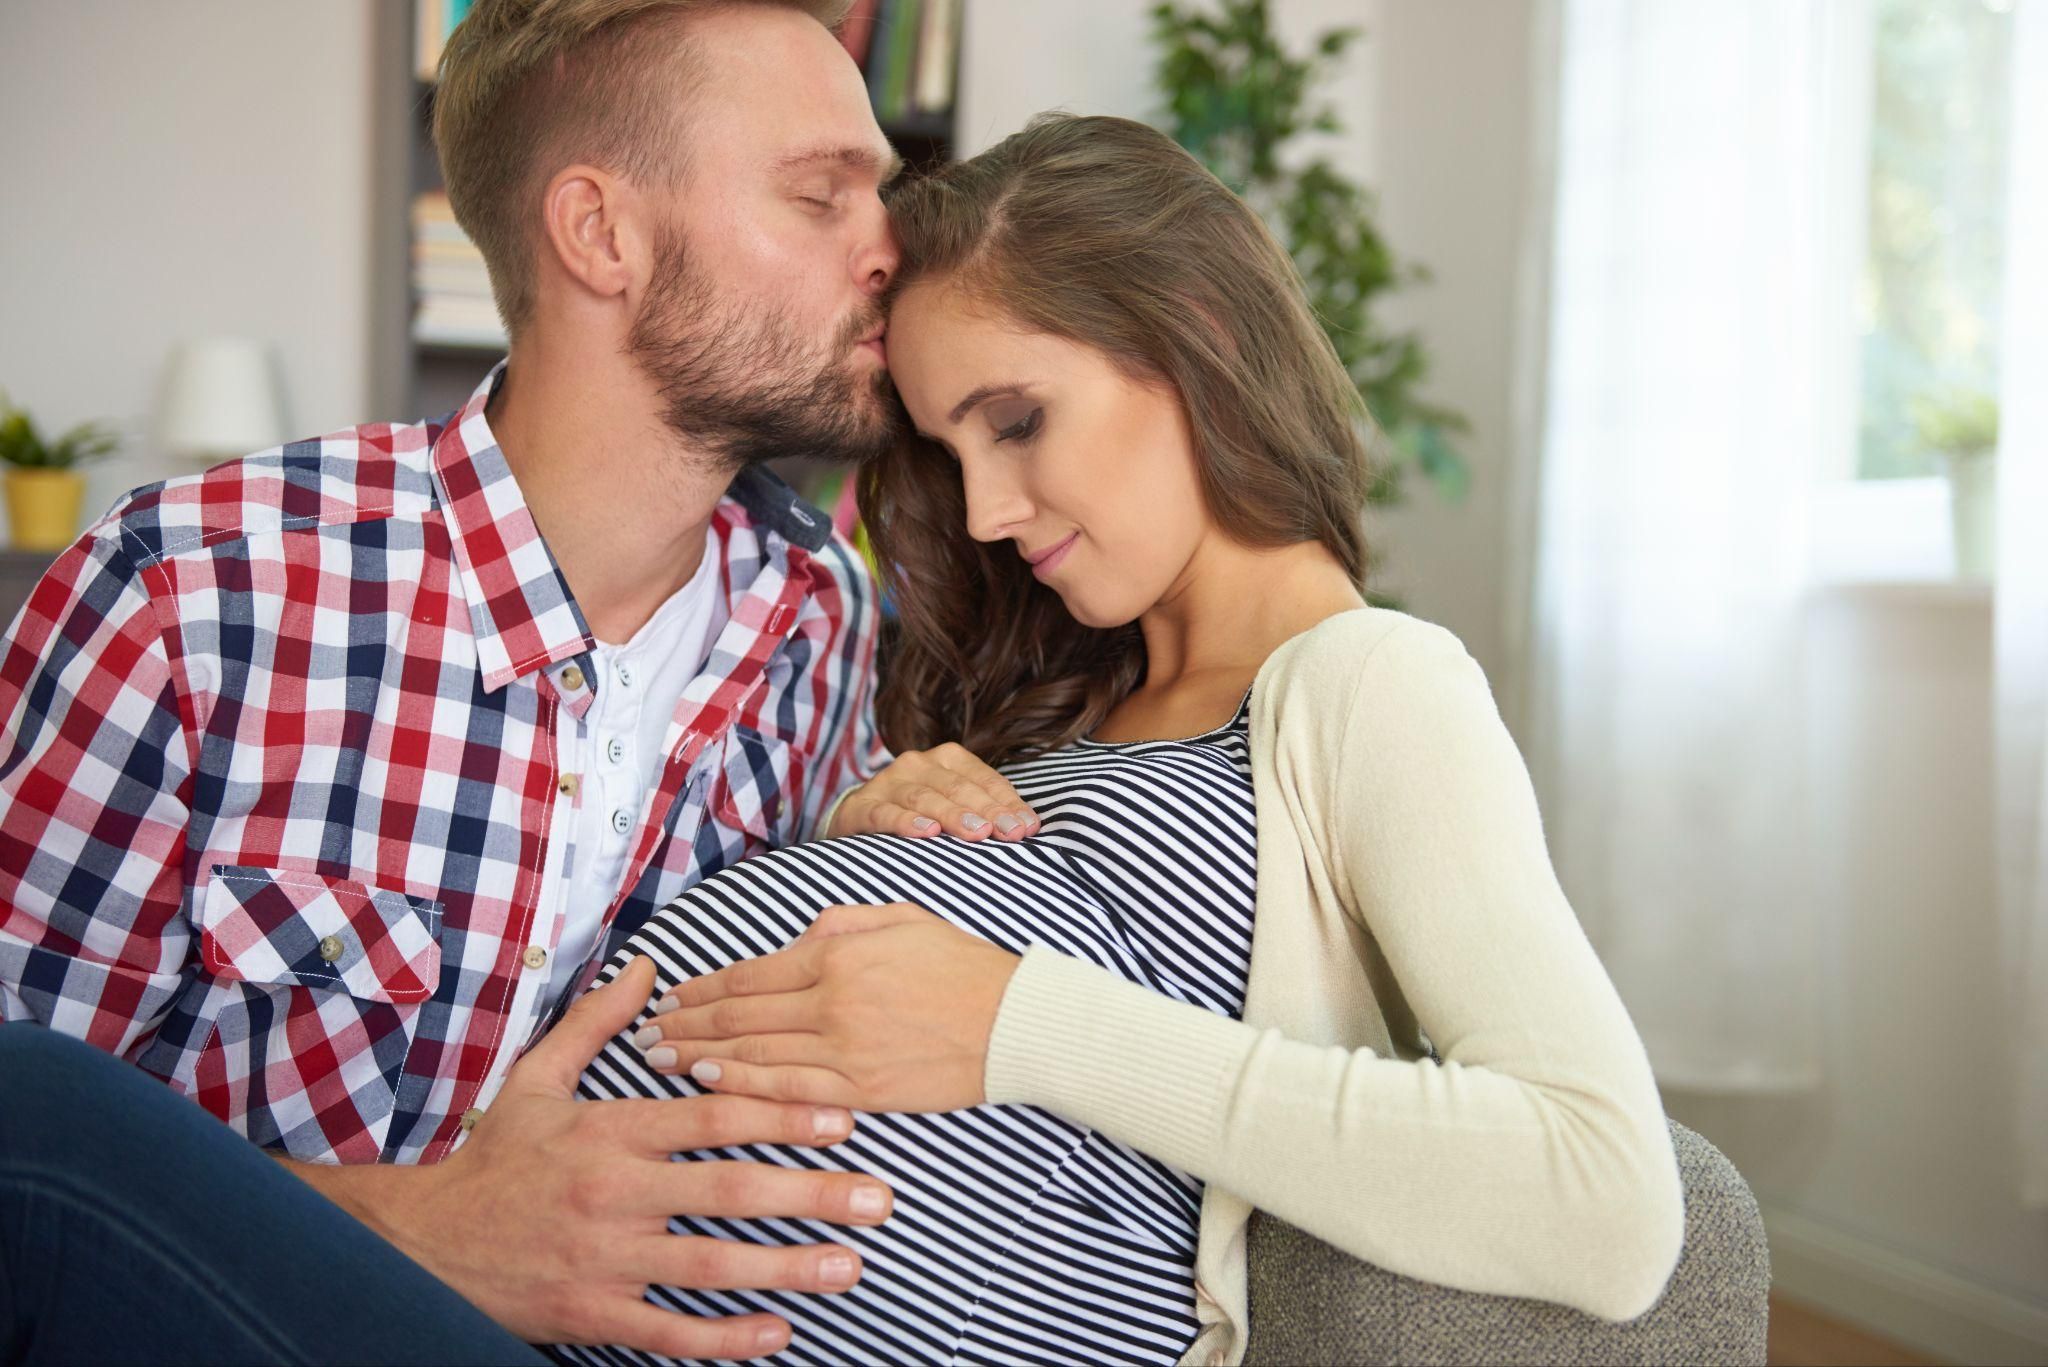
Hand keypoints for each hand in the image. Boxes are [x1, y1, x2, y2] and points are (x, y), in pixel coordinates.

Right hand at [365, 956, 894, 1359]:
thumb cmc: (495, 1160)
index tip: (843, 1119)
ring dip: (787, 1267)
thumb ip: (598, 1023)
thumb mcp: (536, 1080)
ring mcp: (605, 1259)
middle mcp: (614, 1194)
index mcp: (610, 1132)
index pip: (712, 1118)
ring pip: (711, 1265)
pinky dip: (725, 1338)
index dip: (782, 1116)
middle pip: (729, 1191)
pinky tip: (777, 1333)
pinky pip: (670, 1331)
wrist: (425, 1243)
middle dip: (811, 1194)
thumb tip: (646, 965)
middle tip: (878, 1198)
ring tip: (850, 1265)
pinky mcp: (593, 1313)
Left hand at [637, 903, 1022, 1112]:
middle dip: (684, 1021)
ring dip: (697, 1053)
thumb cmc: (964, 966)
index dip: (701, 986)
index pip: (749, 973)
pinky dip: (742, 1084)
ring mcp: (843, 1049)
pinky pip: (787, 1090)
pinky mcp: (861, 1090)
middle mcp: (831, 999)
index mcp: (838, 952)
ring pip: (752, 1052)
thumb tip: (798, 937)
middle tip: (643, 1031)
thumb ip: (843, 923)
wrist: (1017, 1021)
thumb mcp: (902, 920)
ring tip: (658, 1057)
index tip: (666, 994)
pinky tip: (708, 1080)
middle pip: (738, 1013)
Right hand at [825, 742, 1039, 841]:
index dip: (1007, 802)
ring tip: (977, 833)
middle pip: (958, 787)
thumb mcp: (952, 805)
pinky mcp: (861, 806)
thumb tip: (1029, 827)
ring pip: (925, 797)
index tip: (1028, 827)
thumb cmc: (918, 814)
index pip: (983, 779)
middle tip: (1009, 832)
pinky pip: (886, 813)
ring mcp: (888, 783)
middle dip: (987, 811)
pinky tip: (927, 832)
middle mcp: (918, 764)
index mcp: (947, 759)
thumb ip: (985, 811)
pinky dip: (907, 821)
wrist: (856, 819)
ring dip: (953, 815)